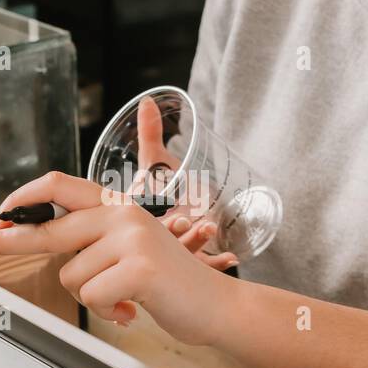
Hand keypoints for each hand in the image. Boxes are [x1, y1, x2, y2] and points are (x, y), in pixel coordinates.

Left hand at [0, 171, 236, 346]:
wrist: (217, 305)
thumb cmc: (169, 284)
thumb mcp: (128, 250)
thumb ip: (92, 241)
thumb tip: (41, 241)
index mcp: (114, 206)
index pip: (56, 188)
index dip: (18, 202)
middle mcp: (120, 214)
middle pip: (45, 229)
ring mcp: (130, 238)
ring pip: (70, 276)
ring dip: (92, 297)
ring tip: (125, 299)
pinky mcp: (139, 267)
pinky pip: (93, 295)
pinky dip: (109, 312)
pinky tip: (133, 311)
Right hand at [134, 94, 238, 270]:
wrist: (171, 208)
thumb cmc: (160, 186)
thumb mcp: (154, 161)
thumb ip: (149, 133)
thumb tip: (147, 101)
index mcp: (137, 214)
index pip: (140, 221)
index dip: (158, 222)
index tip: (179, 215)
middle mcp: (150, 236)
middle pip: (161, 241)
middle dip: (180, 235)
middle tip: (199, 224)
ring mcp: (168, 252)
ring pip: (179, 254)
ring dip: (197, 245)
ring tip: (211, 229)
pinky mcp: (188, 261)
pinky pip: (199, 266)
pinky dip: (216, 262)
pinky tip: (231, 257)